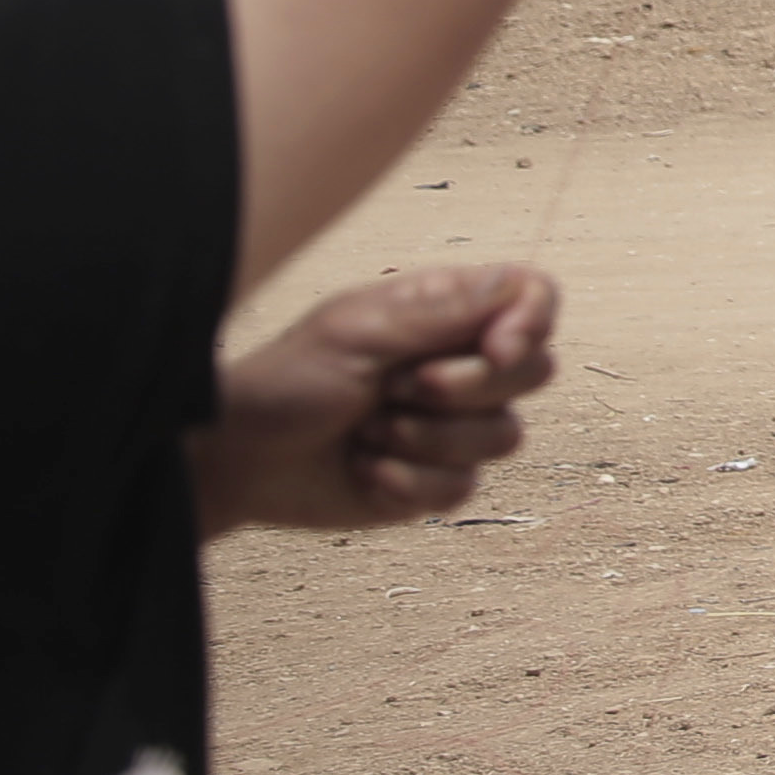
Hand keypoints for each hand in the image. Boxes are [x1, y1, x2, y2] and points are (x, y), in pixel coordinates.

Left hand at [194, 263, 560, 536]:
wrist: (240, 458)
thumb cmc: (289, 380)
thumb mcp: (358, 332)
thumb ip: (443, 311)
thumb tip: (516, 287)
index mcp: (448, 313)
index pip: (533, 298)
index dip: (532, 323)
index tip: (496, 349)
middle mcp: (461, 364)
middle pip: (534, 371)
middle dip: (467, 388)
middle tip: (396, 388)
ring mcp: (453, 426)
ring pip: (505, 437)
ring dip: (428, 438)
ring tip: (367, 431)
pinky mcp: (436, 480)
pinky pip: (465, 488)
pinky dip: (409, 482)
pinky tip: (364, 469)